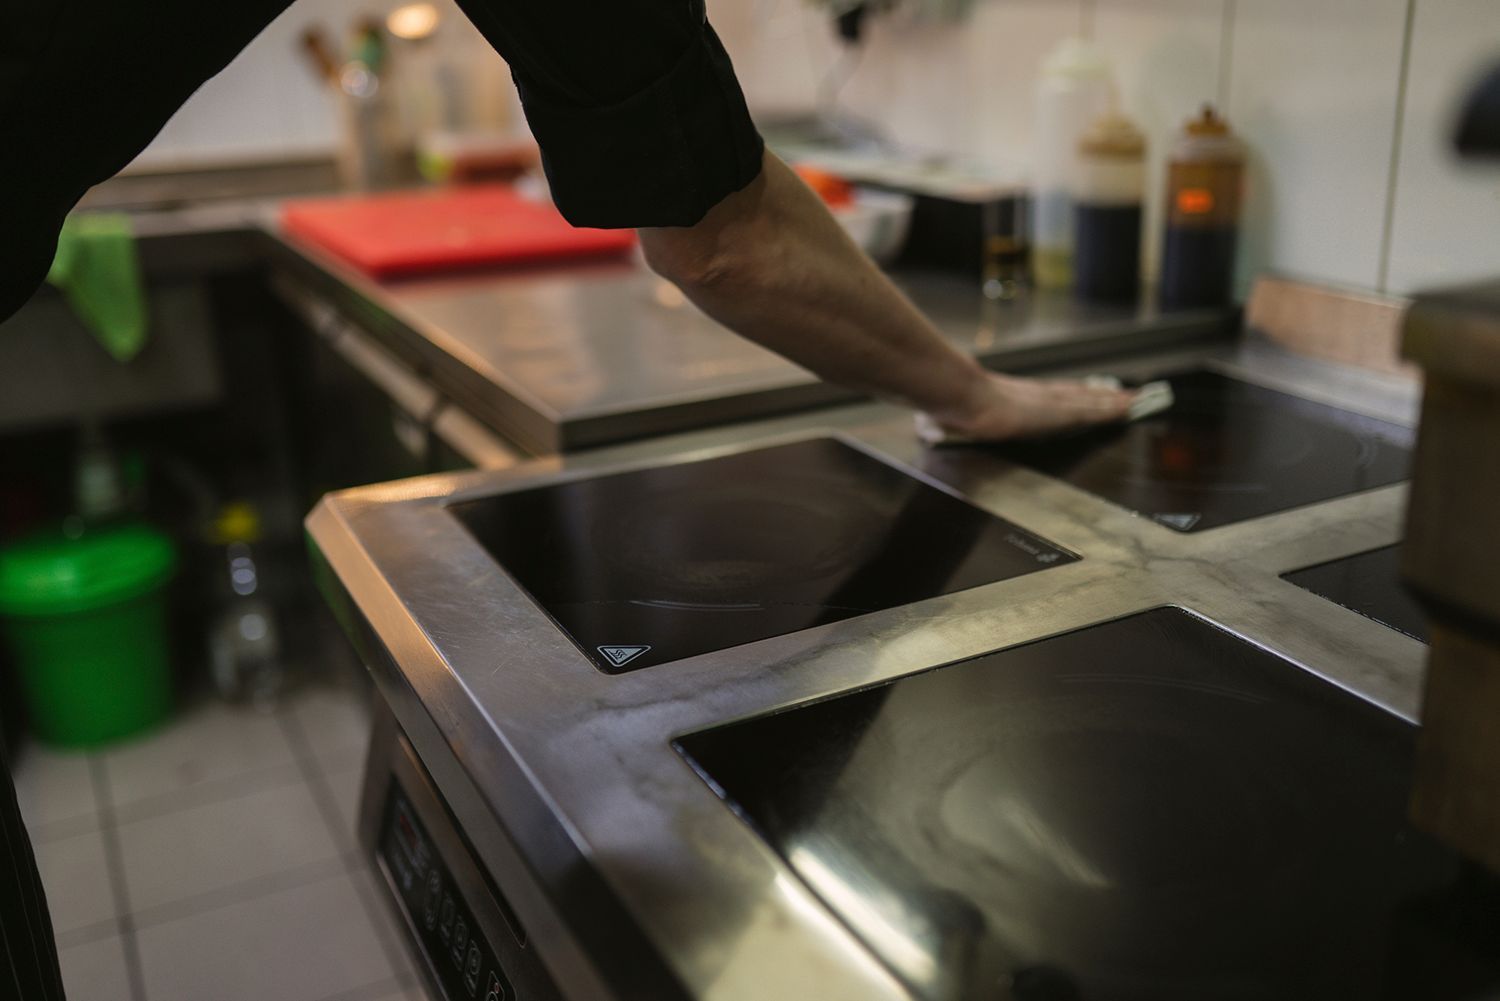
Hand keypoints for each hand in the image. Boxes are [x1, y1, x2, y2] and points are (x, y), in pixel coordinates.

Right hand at [921, 372, 1137, 442]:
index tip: (1088, 396)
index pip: (1050, 397)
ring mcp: (1046, 402)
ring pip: (1089, 400)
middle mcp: (1035, 396)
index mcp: (1013, 398)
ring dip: (1113, 401)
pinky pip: (1090, 410)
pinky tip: (1128, 408)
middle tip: (1127, 395)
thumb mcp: (952, 413)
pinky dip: (1111, 408)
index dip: (1071, 397)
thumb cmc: (951, 403)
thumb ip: (948, 416)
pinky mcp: (1055, 412)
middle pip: (1076, 395)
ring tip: (1137, 400)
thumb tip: (925, 424)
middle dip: (1101, 396)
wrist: (956, 395)